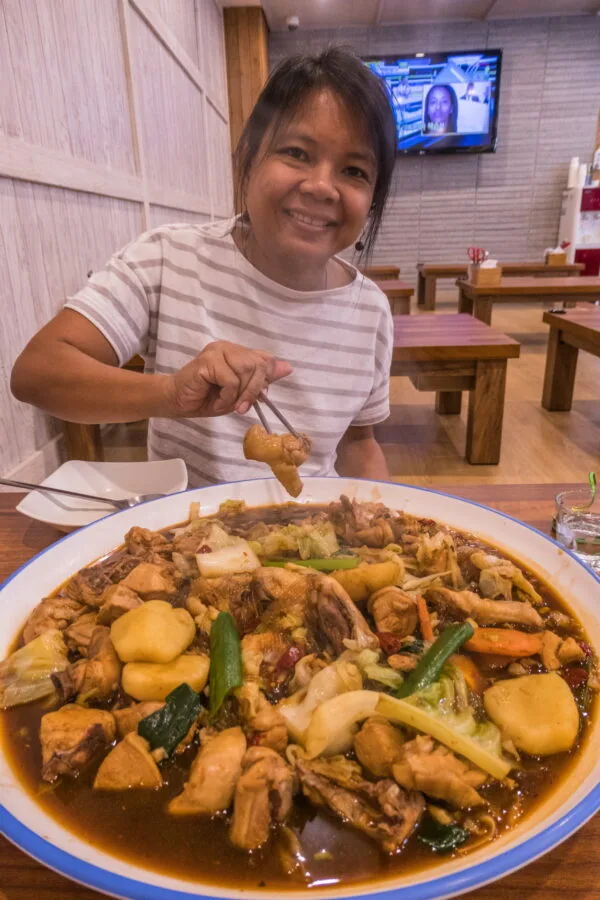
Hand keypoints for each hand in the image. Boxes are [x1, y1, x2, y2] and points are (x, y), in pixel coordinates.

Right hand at [164, 341, 291, 417]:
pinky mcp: (208, 360)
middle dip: (253, 390)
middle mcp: (229, 347)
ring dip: (239, 394)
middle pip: (258, 365)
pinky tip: (216, 399)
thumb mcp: (241, 392)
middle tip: (241, 406)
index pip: (265, 360)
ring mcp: (217, 351)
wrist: (177, 402)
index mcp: (238, 352)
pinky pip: (231, 380)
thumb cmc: (207, 398)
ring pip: (246, 371)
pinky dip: (227, 396)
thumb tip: (288, 368)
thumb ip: (262, 379)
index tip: (258, 398)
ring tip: (225, 402)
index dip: (264, 380)